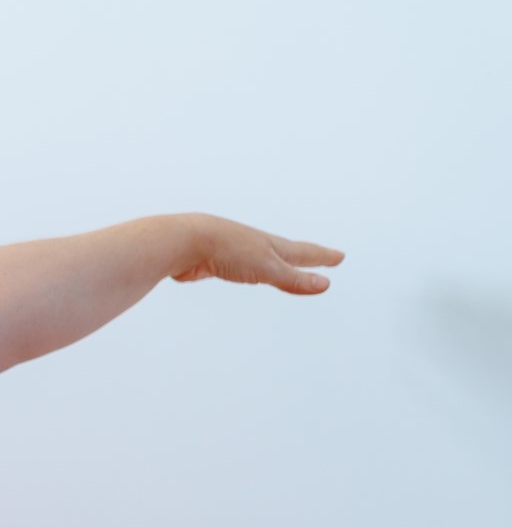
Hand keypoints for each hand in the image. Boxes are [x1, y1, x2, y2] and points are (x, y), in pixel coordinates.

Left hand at [170, 214, 343, 293]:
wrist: (185, 241)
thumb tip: (325, 285)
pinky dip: (248, 270)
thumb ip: (293, 278)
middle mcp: (257, 247)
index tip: (340, 257)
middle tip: (322, 258)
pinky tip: (241, 270)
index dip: (323, 258)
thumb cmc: (227, 250)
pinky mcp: (216, 262)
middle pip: (287, 253)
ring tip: (284, 265)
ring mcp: (236, 253)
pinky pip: (239, 268)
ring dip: (277, 263)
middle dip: (306, 257)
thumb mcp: (266, 268)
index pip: (304, 253)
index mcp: (271, 247)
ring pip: (263, 260)